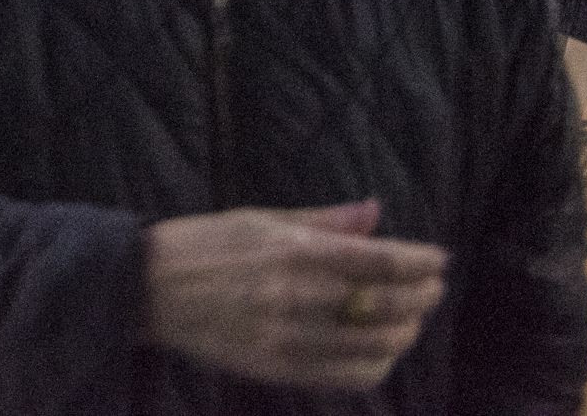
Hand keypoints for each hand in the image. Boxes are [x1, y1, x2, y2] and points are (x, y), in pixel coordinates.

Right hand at [141, 202, 446, 388]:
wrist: (146, 288)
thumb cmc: (203, 244)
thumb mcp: (259, 218)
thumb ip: (323, 220)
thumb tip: (376, 212)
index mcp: (293, 250)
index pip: (380, 260)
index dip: (420, 262)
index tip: (439, 260)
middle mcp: (298, 295)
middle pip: (387, 304)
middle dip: (422, 296)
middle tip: (433, 288)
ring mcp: (290, 337)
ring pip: (376, 344)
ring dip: (405, 332)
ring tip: (410, 319)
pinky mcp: (280, 368)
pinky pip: (349, 375)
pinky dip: (377, 365)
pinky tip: (380, 351)